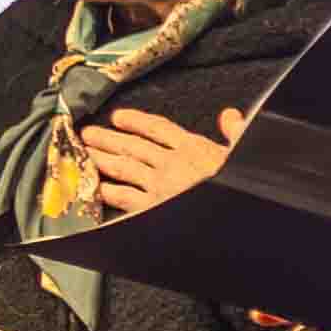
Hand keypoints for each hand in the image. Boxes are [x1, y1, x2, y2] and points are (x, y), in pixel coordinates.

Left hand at [75, 103, 240, 220]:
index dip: (136, 121)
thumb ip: (236, 132)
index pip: (158, 128)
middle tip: (87, 134)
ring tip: (85, 153)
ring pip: (123, 167)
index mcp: (193, 148)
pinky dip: (109, 191)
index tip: (119, 117)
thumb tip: (230, 116)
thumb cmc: (242, 186)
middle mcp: (171, 164)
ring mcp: (160, 186)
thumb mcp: (244, 154)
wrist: (240, 215)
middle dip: (108, 138)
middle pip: (132, 146)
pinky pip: (124, 197)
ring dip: (101, 159)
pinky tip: (96, 188)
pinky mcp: (153, 208)